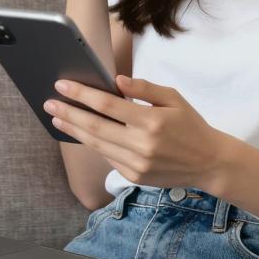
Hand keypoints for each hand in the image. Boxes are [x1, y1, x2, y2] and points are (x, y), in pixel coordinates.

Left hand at [44, 75, 229, 189]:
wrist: (209, 163)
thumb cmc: (191, 125)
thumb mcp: (174, 98)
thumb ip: (144, 88)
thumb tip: (116, 81)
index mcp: (151, 121)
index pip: (107, 105)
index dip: (81, 94)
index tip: (62, 84)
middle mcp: (141, 145)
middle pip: (94, 127)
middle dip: (68, 113)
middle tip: (49, 103)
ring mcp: (136, 164)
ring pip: (96, 144)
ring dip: (73, 130)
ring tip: (57, 118)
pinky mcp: (134, 177)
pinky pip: (107, 157)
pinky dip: (92, 144)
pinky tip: (80, 133)